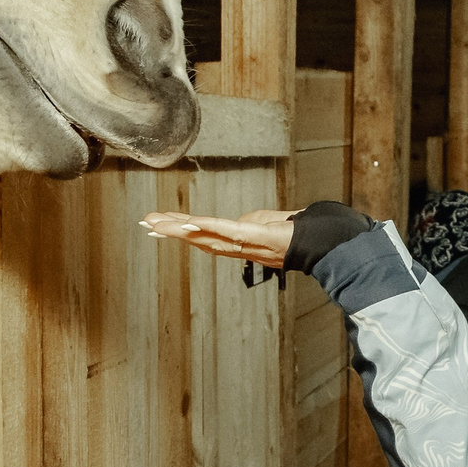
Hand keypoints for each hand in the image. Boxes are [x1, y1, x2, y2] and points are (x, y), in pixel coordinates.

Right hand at [139, 208, 297, 267]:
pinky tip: (190, 223)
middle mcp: (238, 246)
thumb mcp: (270, 223)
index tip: (159, 226)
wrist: (321, 241)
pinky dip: (207, 227)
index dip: (181, 232)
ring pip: (207, 235)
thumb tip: (243, 221)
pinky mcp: (255, 235)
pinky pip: (227, 231)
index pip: (204, 236)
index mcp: (239, 242)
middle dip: (171, 230)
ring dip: (180, 229)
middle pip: (198, 237)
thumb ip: (255, 221)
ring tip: (156, 224)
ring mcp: (245, 242)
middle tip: (146, 224)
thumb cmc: (300, 233)